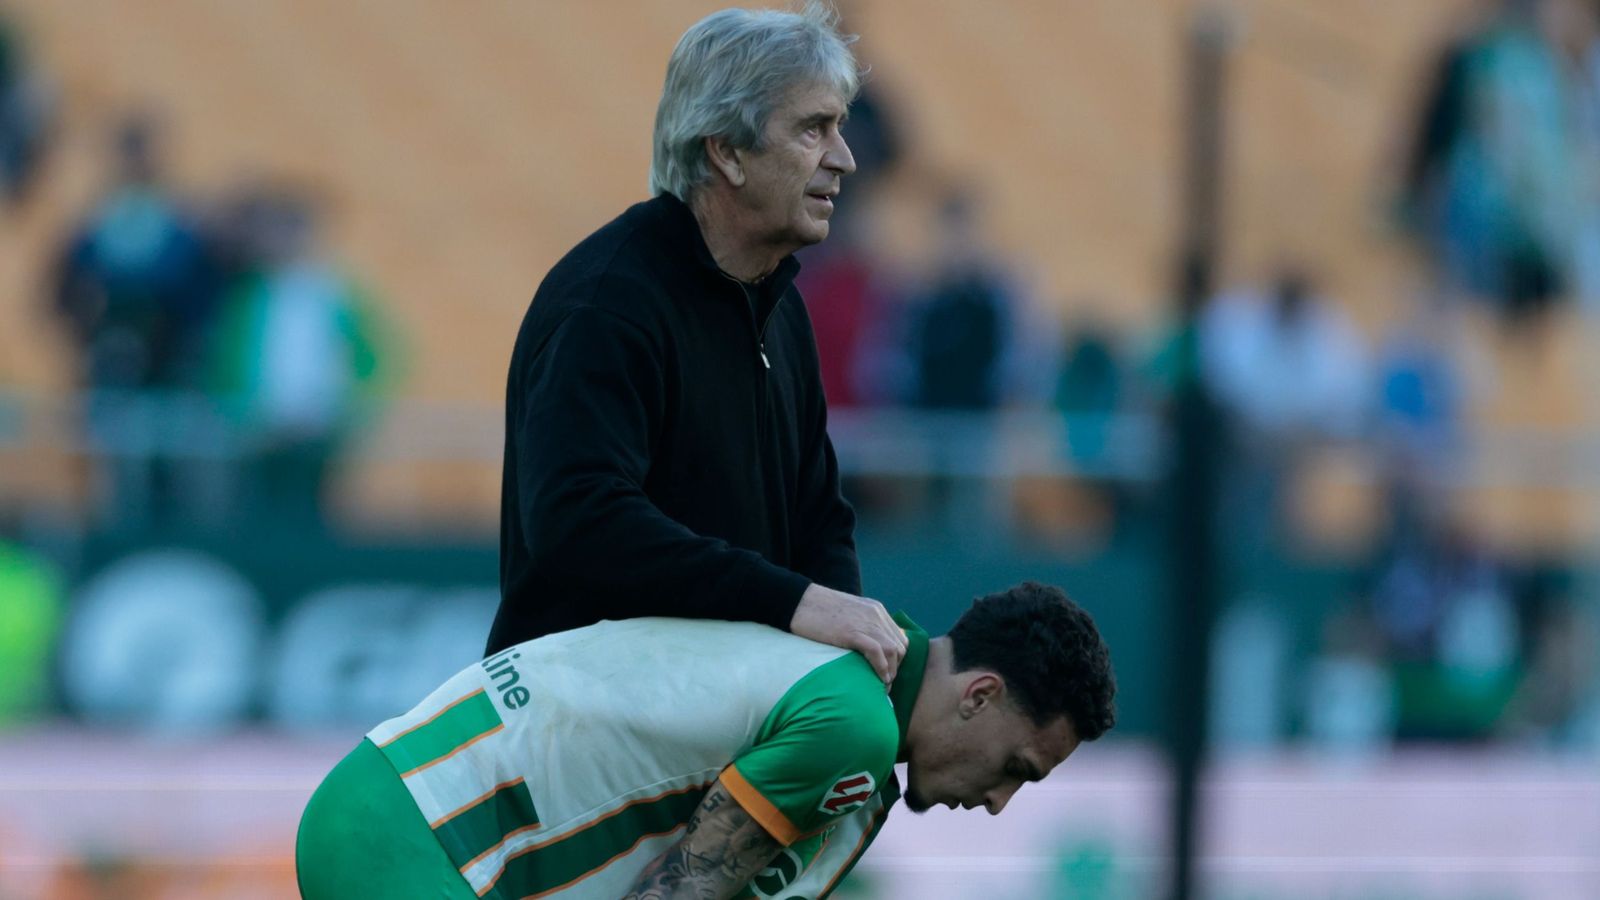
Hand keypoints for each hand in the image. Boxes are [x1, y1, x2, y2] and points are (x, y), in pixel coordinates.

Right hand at [790, 584, 906, 684]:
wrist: (798, 601)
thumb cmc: (817, 611)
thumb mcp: (847, 614)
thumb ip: (860, 625)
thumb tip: (866, 648)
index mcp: (876, 610)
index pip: (899, 637)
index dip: (897, 658)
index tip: (887, 672)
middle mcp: (876, 615)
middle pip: (900, 646)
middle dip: (896, 667)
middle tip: (885, 682)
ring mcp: (865, 622)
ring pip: (893, 650)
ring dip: (890, 672)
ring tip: (882, 686)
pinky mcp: (851, 632)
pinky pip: (876, 651)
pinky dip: (881, 668)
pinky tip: (878, 679)